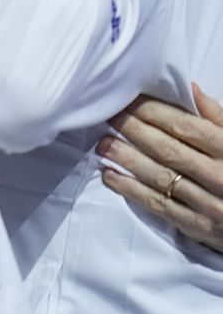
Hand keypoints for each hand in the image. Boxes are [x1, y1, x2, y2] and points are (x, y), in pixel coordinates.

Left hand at [98, 83, 222, 253]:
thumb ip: (216, 117)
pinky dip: (129, 189)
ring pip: (159, 176)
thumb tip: (189, 88)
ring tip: (104, 144)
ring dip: (127, 159)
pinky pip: (157, 204)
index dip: (154, 112)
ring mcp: (209, 204)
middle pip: (168, 150)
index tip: (129, 101)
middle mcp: (220, 177)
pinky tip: (110, 175)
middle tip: (110, 117)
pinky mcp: (197, 225)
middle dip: (134, 131)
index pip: (187, 127)